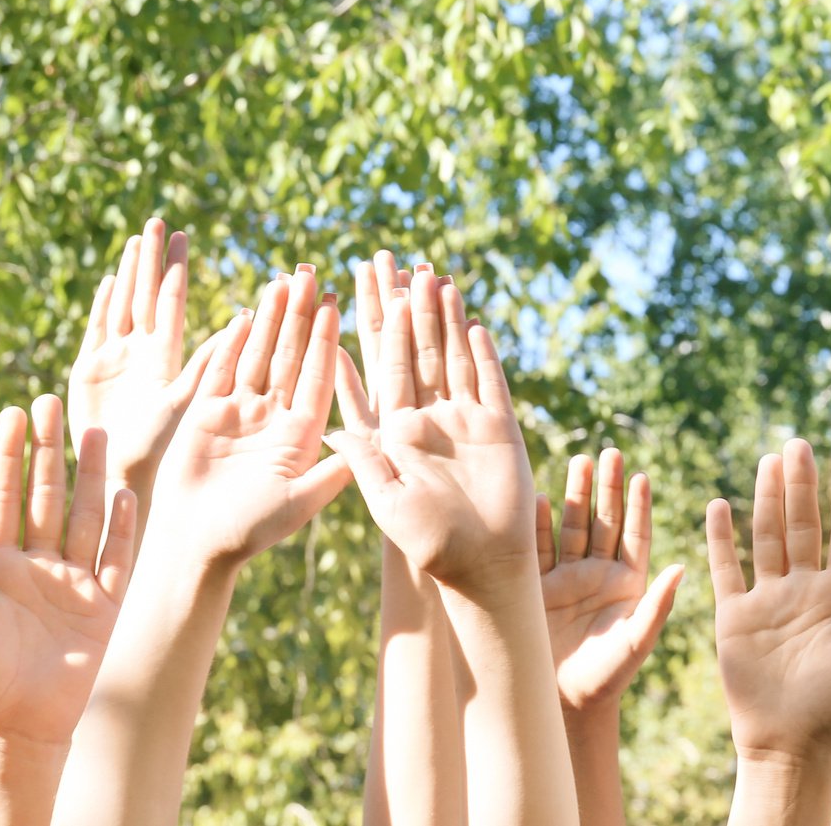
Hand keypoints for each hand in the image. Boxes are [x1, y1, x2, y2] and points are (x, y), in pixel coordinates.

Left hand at [0, 397, 136, 746]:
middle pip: (46, 494)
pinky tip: (123, 493)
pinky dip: (121, 527)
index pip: (3, 496)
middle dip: (48, 449)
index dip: (7, 455)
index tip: (10, 411)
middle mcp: (37, 564)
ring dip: (89, 475)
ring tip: (94, 431)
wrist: (13, 729)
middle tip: (49, 401)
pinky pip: (116, 559)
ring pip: (85, 516)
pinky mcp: (103, 607)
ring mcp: (73, 583)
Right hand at [68, 218, 221, 497]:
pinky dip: (102, 307)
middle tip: (160, 221)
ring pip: (122, 306)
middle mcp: (142, 354)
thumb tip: (244, 322)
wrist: (128, 483)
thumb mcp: (192, 405)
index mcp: (166, 358)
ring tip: (138, 240)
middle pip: (146, 295)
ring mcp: (114, 361)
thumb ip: (209, 365)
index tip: (184, 235)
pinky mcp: (87, 374)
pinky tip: (109, 282)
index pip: (171, 302)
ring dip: (129, 275)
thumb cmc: (169, 455)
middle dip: (152, 261)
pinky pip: (95, 331)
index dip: (175, 269)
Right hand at [146, 268, 348, 568]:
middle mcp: (274, 418)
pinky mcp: (206, 413)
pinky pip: (222, 370)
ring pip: (259, 356)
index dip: (326, 341)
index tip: (337, 306)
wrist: (194, 544)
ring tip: (282, 282)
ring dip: (271, 320)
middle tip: (312, 276)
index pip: (317, 377)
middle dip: (301, 317)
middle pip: (290, 357)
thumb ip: (330, 474)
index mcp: (301, 435)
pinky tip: (246, 313)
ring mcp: (241, 413)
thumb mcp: (298, 503)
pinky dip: (233, 343)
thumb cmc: (248, 531)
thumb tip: (366, 445)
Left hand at [330, 269, 538, 594]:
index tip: (370, 295)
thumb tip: (330, 424)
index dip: (379, 329)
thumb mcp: (385, 499)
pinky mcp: (499, 426)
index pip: (384, 368)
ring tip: (437, 279)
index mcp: (397, 431)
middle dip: (410, 309)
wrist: (482, 565)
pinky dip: (482, 353)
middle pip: (418, 351)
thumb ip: (363, 459)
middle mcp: (429, 418)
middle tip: (402, 265)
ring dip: (446, 319)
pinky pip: (489, 381)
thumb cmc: (428, 542)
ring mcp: (465, 419)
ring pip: (453, 356)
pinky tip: (474, 323)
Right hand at [537, 449, 683, 717]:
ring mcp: (567, 577)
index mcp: (629, 584)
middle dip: (607, 488)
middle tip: (610, 452)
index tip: (641, 476)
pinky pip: (539, 547)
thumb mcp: (636, 641)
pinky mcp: (536, 586)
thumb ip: (657, 605)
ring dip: (576, 494)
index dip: (639, 506)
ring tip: (581, 460)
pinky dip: (539, 523)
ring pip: (573, 526)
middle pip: (604, 521)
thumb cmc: (607, 677)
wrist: (562, 701)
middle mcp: (598, 574)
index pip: (636, 535)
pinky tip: (542, 497)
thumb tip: (681, 568)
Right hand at [707, 441, 830, 759]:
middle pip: (803, 526)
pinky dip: (721, 538)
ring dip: (768, 499)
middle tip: (801, 444)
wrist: (789, 743)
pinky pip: (727, 569)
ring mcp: (768, 600)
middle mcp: (804, 590)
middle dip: (803, 485)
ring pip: (767, 537)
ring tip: (770, 460)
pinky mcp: (734, 616)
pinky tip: (720, 505)